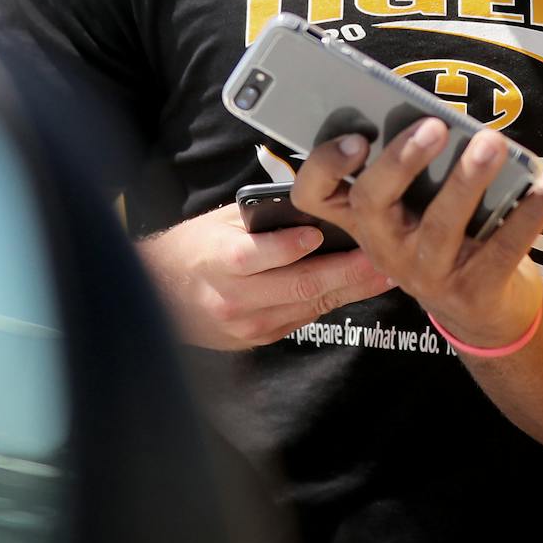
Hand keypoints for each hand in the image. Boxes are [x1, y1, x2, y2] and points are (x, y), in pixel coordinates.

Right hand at [136, 202, 394, 350]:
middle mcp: (232, 299)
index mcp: (216, 261)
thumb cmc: (191, 248)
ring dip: (351, 290)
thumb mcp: (217, 223)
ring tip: (385, 273)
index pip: (252, 257)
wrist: (157, 296)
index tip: (320, 234)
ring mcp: (246, 325)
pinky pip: (303, 316)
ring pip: (308, 306)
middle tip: (382, 256)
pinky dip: (333, 300)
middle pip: (296, 287)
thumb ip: (259, 218)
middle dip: (346, 273)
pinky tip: (360, 288)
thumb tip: (310, 203)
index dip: (287, 248)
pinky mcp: (258, 339)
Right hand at [292, 119, 542, 350]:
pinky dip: (528, 214)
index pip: (315, 194)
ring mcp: (425, 273)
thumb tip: (441, 118)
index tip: (356, 137)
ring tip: (492, 143)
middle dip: (401, 161)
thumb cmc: (447, 236)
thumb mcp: (417, 207)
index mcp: (363, 218)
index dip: (325, 164)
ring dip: (468, 180)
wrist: (485, 311)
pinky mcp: (471, 291)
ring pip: (440, 226)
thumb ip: (417, 168)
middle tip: (434, 126)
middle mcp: (384, 246)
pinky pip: (500, 249)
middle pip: (373, 202)